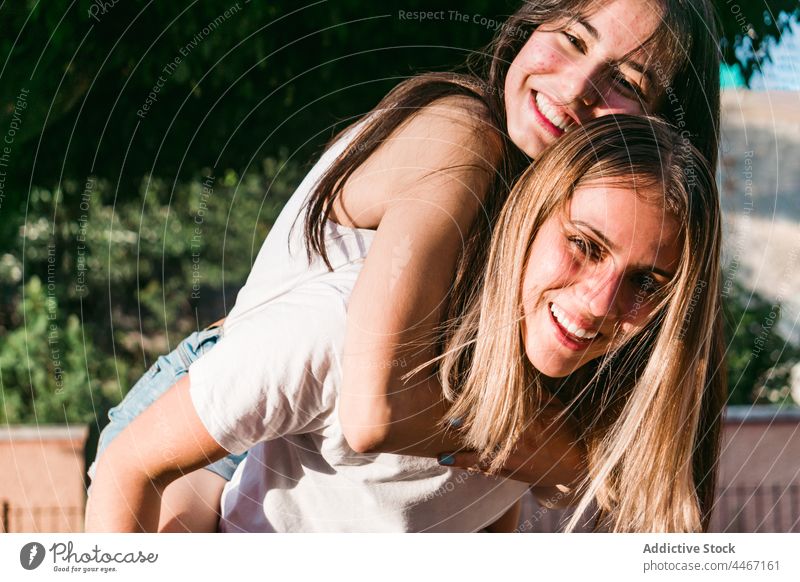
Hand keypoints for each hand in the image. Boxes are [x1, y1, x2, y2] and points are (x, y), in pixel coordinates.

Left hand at [436, 401, 585, 486]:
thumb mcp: (555, 407)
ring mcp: (513, 461)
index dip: (479, 412)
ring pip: (481, 457)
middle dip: (465, 430)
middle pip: (486, 436)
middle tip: (444, 423)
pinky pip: (484, 469)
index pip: (500, 417)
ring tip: (438, 450)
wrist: (576, 466)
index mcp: (529, 426)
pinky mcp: (511, 473)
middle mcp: (518, 445)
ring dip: (459, 453)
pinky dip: (465, 464)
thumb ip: (535, 394)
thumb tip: (515, 374)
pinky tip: (446, 459)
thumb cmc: (567, 431)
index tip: (460, 404)